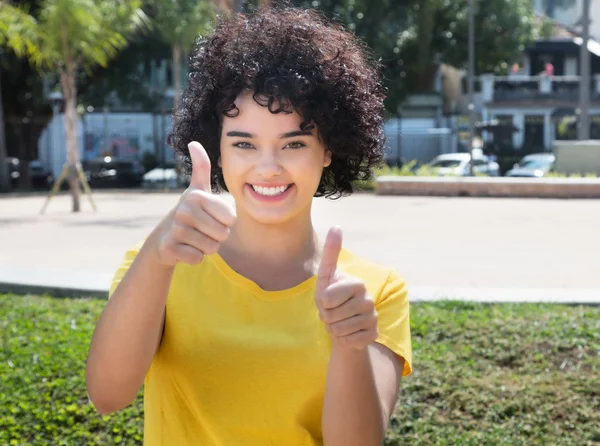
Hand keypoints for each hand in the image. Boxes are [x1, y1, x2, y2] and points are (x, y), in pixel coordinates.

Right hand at [147, 141, 235, 266]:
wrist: (164, 238)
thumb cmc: (189, 212)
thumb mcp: (197, 189)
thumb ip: (201, 167)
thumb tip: (194, 143)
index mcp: (197, 195)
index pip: (230, 218)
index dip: (225, 222)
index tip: (211, 217)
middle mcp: (184, 209)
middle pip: (222, 234)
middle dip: (217, 237)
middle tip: (203, 230)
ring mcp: (176, 229)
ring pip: (211, 248)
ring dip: (206, 247)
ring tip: (194, 238)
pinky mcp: (170, 248)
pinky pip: (197, 258)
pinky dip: (195, 257)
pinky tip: (185, 249)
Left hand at [315, 227, 377, 349]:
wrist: (343, 323)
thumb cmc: (331, 298)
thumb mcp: (325, 277)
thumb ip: (331, 252)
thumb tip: (336, 226)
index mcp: (357, 283)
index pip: (327, 299)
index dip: (321, 303)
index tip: (328, 299)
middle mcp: (368, 299)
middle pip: (331, 315)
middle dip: (326, 317)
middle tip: (333, 312)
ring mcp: (373, 317)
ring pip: (339, 330)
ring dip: (333, 329)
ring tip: (339, 322)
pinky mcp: (373, 334)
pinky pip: (349, 341)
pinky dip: (343, 340)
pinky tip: (348, 333)